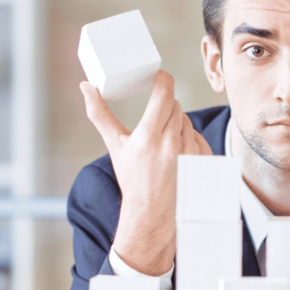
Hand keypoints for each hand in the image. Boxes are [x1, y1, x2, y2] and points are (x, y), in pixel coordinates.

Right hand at [81, 71, 211, 275]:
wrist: (153, 213)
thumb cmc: (132, 179)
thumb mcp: (115, 146)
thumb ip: (100, 114)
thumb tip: (86, 87)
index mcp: (149, 137)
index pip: (165, 94)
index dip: (163, 80)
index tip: (159, 77)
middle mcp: (172, 143)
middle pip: (175, 105)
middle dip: (164, 107)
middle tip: (154, 119)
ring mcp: (191, 152)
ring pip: (186, 120)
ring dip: (176, 124)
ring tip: (163, 144)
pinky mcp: (204, 160)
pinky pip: (198, 135)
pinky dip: (188, 138)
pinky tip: (176, 153)